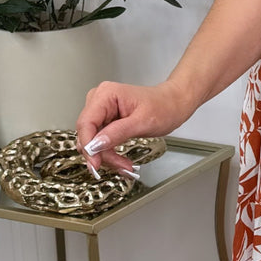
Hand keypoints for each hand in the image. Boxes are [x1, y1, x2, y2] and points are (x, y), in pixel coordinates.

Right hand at [75, 79, 191, 176]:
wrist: (174, 104)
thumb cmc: (164, 106)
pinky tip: (121, 161)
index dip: (88, 145)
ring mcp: (102, 111)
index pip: (86, 123)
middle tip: (120, 166)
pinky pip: (100, 141)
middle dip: (101, 154)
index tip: (96, 163)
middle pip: (88, 134)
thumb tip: (95, 145)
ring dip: (106, 156)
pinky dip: (109, 153)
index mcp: (106, 95)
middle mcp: (99, 100)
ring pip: (93, 141)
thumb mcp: (143, 122)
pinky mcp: (106, 121)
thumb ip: (117, 133)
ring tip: (125, 165)